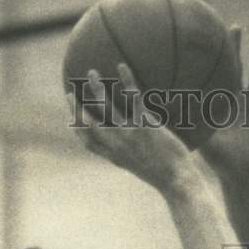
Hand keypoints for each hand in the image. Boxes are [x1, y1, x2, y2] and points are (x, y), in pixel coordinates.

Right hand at [68, 64, 192, 194]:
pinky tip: (123, 66)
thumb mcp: (148, 168)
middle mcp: (116, 145)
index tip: (72, 121)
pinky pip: (132, 97)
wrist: (177, 182)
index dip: (78, 131)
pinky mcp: (143, 125)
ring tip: (91, 72)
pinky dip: (126, 80)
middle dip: (75, 108)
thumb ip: (139, 155)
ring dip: (96, 89)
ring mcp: (128, 134)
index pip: (89, 144)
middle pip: (88, 124)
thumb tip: (144, 146)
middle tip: (70, 92)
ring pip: (104, 107)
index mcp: (116, 157)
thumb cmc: (168, 177)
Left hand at [198, 29, 248, 184]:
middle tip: (233, 27)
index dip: (210, 60)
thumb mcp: (201, 139)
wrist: (244, 176)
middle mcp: (234, 103)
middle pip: (235, 69)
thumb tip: (162, 113)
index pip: (212, 76)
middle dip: (233, 49)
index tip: (205, 38)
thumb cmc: (220, 162)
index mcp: (218, 106)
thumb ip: (184, 125)